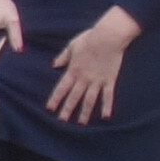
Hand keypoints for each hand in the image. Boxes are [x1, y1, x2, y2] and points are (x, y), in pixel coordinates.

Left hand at [40, 9, 138, 125]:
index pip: (61, 88)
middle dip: (67, 109)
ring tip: (81, 123)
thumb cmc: (89, 39)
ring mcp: (97, 80)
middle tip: (62, 120)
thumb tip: (54, 65)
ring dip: (85, 112)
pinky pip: (108, 95)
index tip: (50, 108)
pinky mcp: (109, 80)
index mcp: (73, 70)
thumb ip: (63, 57)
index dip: (55, 99)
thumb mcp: (72, 46)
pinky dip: (107, 106)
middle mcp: (84, 78)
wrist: (108, 37)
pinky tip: (105, 116)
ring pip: (89, 99)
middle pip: (74, 97)